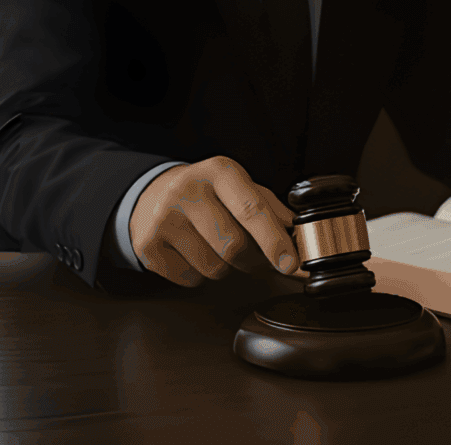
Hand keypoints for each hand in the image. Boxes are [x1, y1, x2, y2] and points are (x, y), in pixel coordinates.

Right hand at [128, 156, 301, 286]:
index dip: (274, 241)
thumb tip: (303, 240)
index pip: (252, 209)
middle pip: (234, 246)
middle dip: (252, 261)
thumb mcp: (242, 189)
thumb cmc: (209, 195)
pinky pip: (190, 279)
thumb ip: (274, 212)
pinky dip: (198, 274)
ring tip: (214, 246)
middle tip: (252, 257)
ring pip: (214, 268)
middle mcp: (188, 189)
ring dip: (224, 267)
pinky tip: (191, 252)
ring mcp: (164, 218)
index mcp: (220, 171)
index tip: (289, 263)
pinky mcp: (147, 245)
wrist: (153, 195)